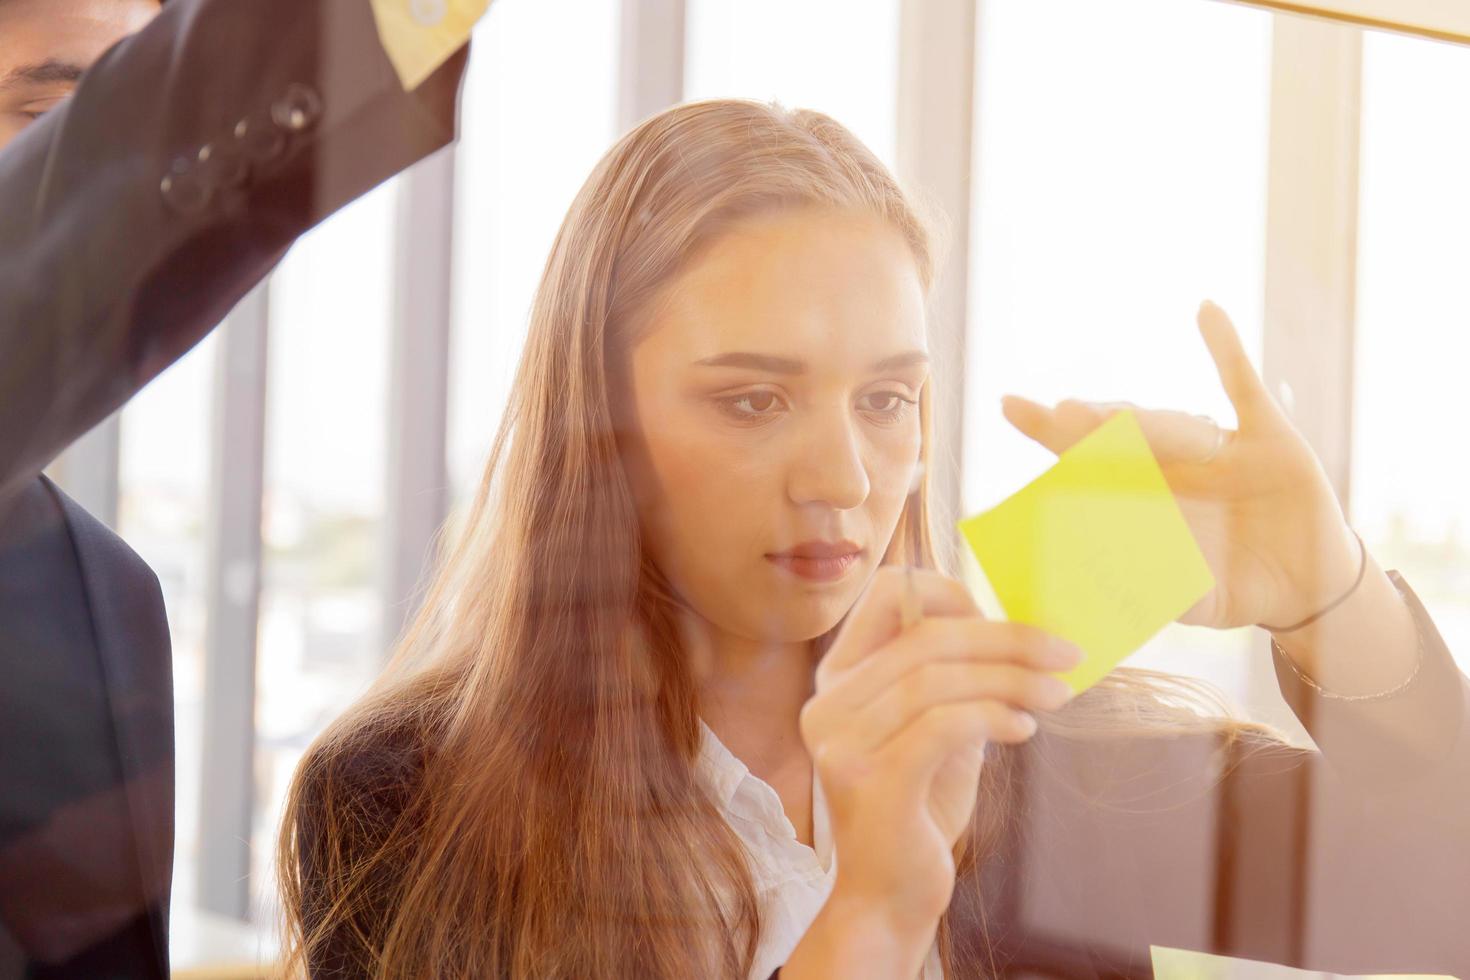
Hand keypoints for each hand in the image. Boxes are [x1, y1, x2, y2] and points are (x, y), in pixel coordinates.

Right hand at [797, 567, 1079, 944]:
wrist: (888, 898)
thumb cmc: (919, 810)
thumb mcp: (935, 729)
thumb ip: (955, 681)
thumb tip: (1019, 631)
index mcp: (839, 678)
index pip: (886, 595)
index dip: (951, 594)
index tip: (1011, 625)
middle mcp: (828, 702)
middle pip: (925, 637)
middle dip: (1007, 639)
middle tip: (1065, 654)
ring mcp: (841, 743)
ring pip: (936, 679)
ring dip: (1011, 681)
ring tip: (1056, 696)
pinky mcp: (869, 783)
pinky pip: (942, 726)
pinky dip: (993, 718)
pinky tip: (1024, 731)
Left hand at [997, 301, 1360, 630]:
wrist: (1307, 590)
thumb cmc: (1234, 588)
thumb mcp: (1185, 595)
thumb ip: (1146, 586)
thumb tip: (1090, 587)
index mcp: (1142, 495)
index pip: (1087, 459)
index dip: (1049, 432)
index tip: (1010, 404)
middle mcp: (1171, 464)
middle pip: (1124, 435)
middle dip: (1091, 425)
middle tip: (1059, 414)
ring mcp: (1217, 448)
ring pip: (1174, 426)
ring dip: (1143, 418)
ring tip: (1106, 416)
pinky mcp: (1268, 439)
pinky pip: (1244, 387)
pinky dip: (1227, 349)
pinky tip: (1205, 311)